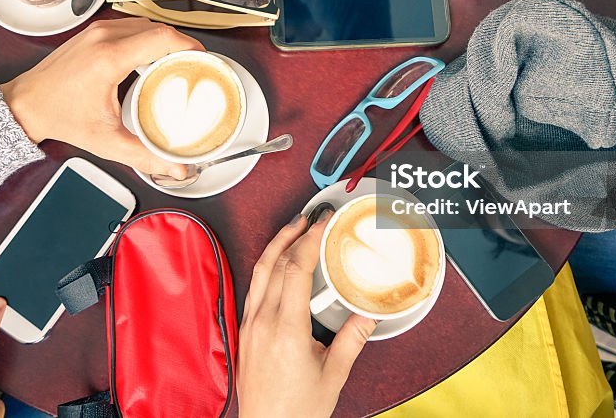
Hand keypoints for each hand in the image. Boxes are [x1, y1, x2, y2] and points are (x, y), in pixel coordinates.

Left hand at [0, 18, 203, 177]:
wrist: (27, 104)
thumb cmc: (61, 116)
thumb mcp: (107, 140)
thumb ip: (144, 155)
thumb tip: (175, 167)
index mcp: (110, 58)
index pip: (162, 38)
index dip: (190, 45)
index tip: (203, 59)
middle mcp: (104, 37)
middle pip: (158, 28)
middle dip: (182, 45)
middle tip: (194, 66)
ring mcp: (97, 31)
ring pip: (146, 24)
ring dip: (165, 40)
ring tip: (178, 62)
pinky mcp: (93, 31)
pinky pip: (131, 25)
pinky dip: (147, 37)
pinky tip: (154, 57)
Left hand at [238, 211, 376, 417]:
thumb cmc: (296, 410)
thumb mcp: (334, 374)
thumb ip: (352, 339)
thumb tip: (369, 314)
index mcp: (286, 328)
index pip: (295, 269)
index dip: (308, 240)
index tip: (321, 223)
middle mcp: (263, 321)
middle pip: (274, 263)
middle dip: (292, 234)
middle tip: (310, 217)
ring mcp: (250, 325)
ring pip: (259, 272)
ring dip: (276, 246)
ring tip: (293, 229)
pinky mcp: (245, 331)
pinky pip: (255, 288)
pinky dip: (268, 267)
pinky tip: (280, 264)